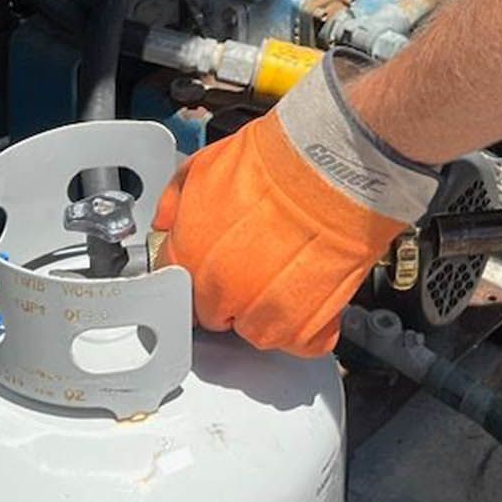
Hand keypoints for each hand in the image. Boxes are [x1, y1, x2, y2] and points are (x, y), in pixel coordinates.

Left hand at [152, 59, 438, 355]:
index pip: (178, 285)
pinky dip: (310, 326)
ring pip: (255, 331)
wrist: (335, 166)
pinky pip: (300, 342)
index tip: (218, 263)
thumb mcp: (207, 163)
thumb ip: (176, 199)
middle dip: (232, 291)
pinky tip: (316, 292)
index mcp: (189, 254)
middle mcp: (219, 290)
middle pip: (215, 312)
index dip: (199, 272)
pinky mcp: (304, 326)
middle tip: (261, 260)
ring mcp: (262, 313)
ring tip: (293, 272)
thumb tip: (166, 220)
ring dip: (270, 310)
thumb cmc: (280, 159)